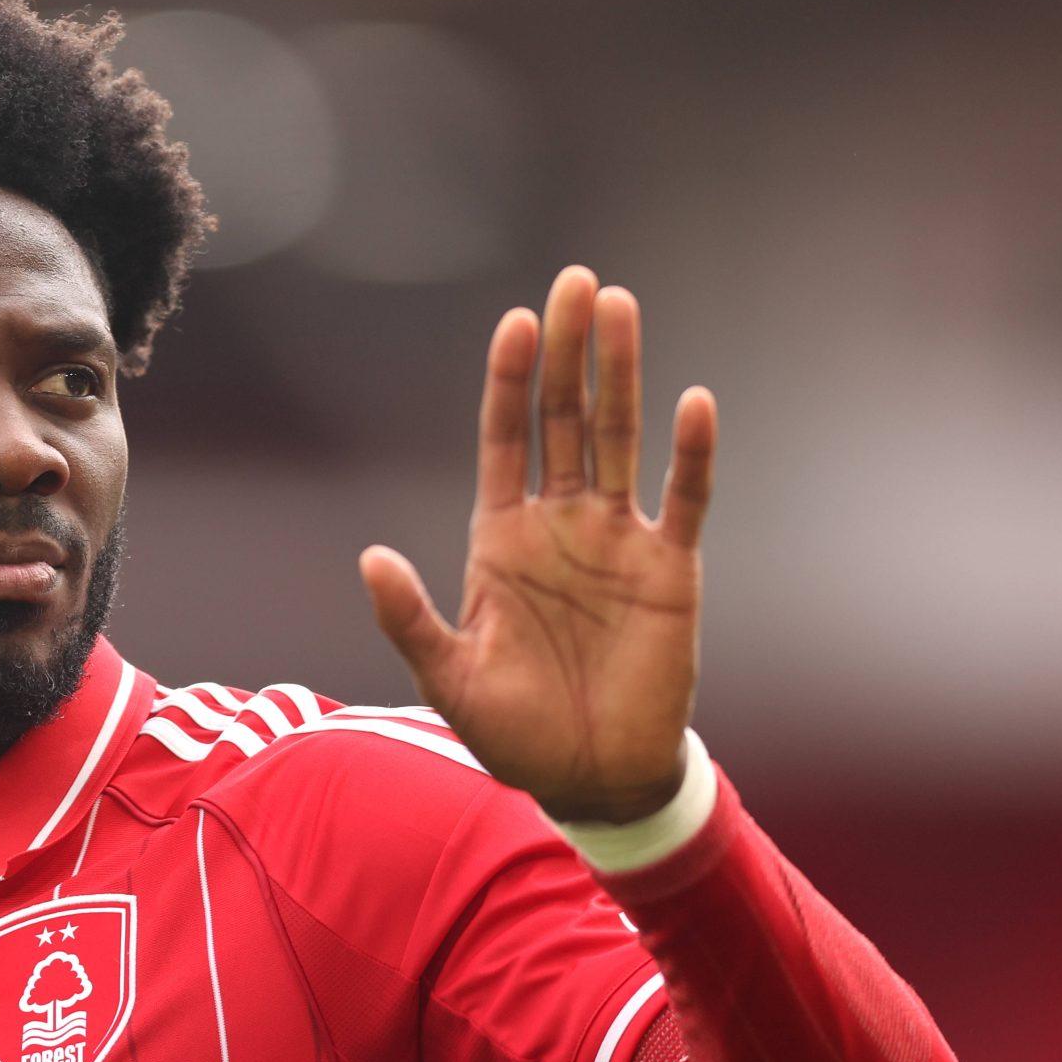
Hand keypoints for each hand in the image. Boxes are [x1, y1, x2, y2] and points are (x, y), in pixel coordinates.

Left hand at [360, 266, 715, 823]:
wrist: (591, 779)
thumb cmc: (515, 731)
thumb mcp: (448, 676)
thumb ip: (410, 616)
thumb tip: (369, 556)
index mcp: (503, 539)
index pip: (506, 440)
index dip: (511, 381)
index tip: (518, 322)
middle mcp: (562, 524)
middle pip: (564, 419)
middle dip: (568, 353)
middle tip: (575, 282)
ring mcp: (618, 541)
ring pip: (619, 439)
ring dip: (622, 375)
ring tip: (621, 307)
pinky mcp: (669, 569)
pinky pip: (684, 499)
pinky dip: (691, 454)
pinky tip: (692, 402)